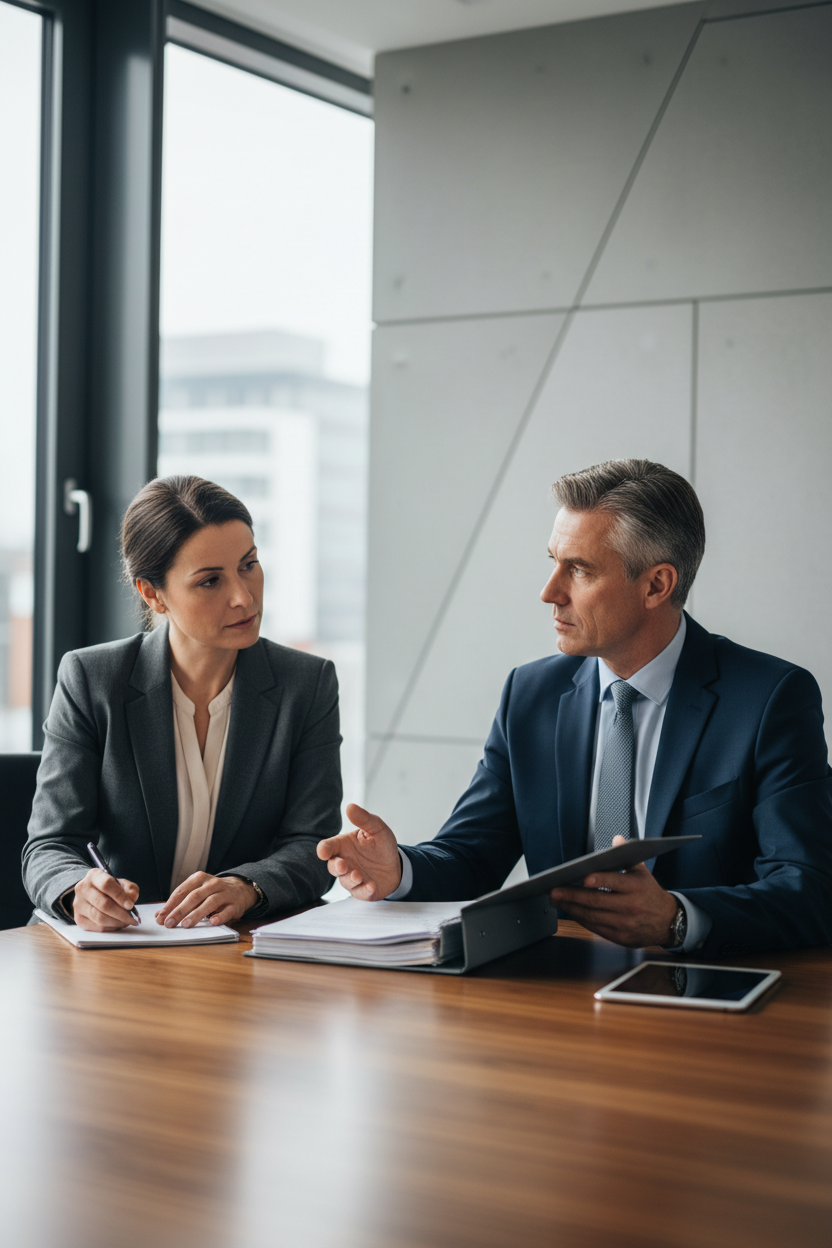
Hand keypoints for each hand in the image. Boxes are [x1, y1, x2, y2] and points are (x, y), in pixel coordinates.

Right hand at [72, 868, 139, 930]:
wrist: (92, 894)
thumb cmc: (110, 888)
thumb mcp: (122, 883)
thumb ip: (130, 889)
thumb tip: (131, 900)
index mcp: (94, 876)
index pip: (107, 884)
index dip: (120, 896)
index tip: (131, 905)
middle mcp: (83, 889)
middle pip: (103, 904)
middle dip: (121, 914)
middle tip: (132, 919)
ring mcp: (78, 905)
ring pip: (100, 918)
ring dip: (117, 922)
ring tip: (127, 922)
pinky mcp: (79, 919)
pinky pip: (97, 927)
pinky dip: (111, 928)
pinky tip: (118, 925)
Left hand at [155, 873, 257, 928]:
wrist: (240, 889)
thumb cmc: (212, 892)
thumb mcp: (196, 892)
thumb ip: (179, 902)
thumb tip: (159, 916)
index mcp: (199, 878)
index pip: (182, 891)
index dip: (170, 905)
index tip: (160, 917)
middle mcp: (212, 883)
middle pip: (194, 896)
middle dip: (180, 910)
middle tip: (169, 923)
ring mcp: (225, 893)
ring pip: (210, 902)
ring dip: (197, 914)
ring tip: (185, 925)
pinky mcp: (235, 904)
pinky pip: (227, 911)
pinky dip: (220, 916)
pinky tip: (212, 922)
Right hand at [316, 803, 401, 900]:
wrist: (396, 864)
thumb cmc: (381, 845)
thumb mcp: (376, 828)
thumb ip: (364, 819)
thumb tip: (350, 806)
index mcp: (344, 846)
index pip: (328, 848)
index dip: (324, 850)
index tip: (323, 852)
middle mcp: (345, 863)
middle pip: (333, 867)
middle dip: (336, 867)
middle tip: (343, 865)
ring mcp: (353, 878)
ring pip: (345, 882)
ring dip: (350, 879)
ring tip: (358, 875)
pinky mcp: (363, 891)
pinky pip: (360, 893)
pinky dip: (364, 891)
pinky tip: (370, 886)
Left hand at [549, 836, 678, 947]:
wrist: (668, 922)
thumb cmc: (649, 893)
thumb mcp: (642, 872)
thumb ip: (627, 856)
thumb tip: (617, 840)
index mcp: (636, 887)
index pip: (614, 881)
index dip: (598, 880)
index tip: (582, 877)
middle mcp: (631, 906)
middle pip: (597, 901)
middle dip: (572, 896)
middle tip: (554, 890)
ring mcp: (625, 924)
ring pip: (593, 916)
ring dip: (572, 908)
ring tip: (557, 900)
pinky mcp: (620, 937)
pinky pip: (596, 928)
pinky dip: (581, 919)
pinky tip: (571, 911)